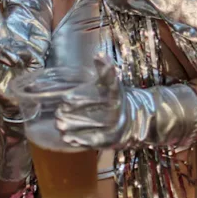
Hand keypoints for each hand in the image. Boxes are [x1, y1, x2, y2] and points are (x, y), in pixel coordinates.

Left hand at [55, 56, 196, 150]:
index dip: (76, 98)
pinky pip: (91, 142)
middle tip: (59, 113)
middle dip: (70, 114)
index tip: (65, 99)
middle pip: (87, 114)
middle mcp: (115, 112)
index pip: (91, 96)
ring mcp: (112, 128)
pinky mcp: (109, 142)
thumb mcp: (112, 83)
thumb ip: (104, 69)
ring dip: (71, 127)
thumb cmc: (117, 98)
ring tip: (59, 124)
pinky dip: (78, 140)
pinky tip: (67, 137)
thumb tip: (98, 55)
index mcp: (114, 94)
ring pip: (88, 129)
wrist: (138, 119)